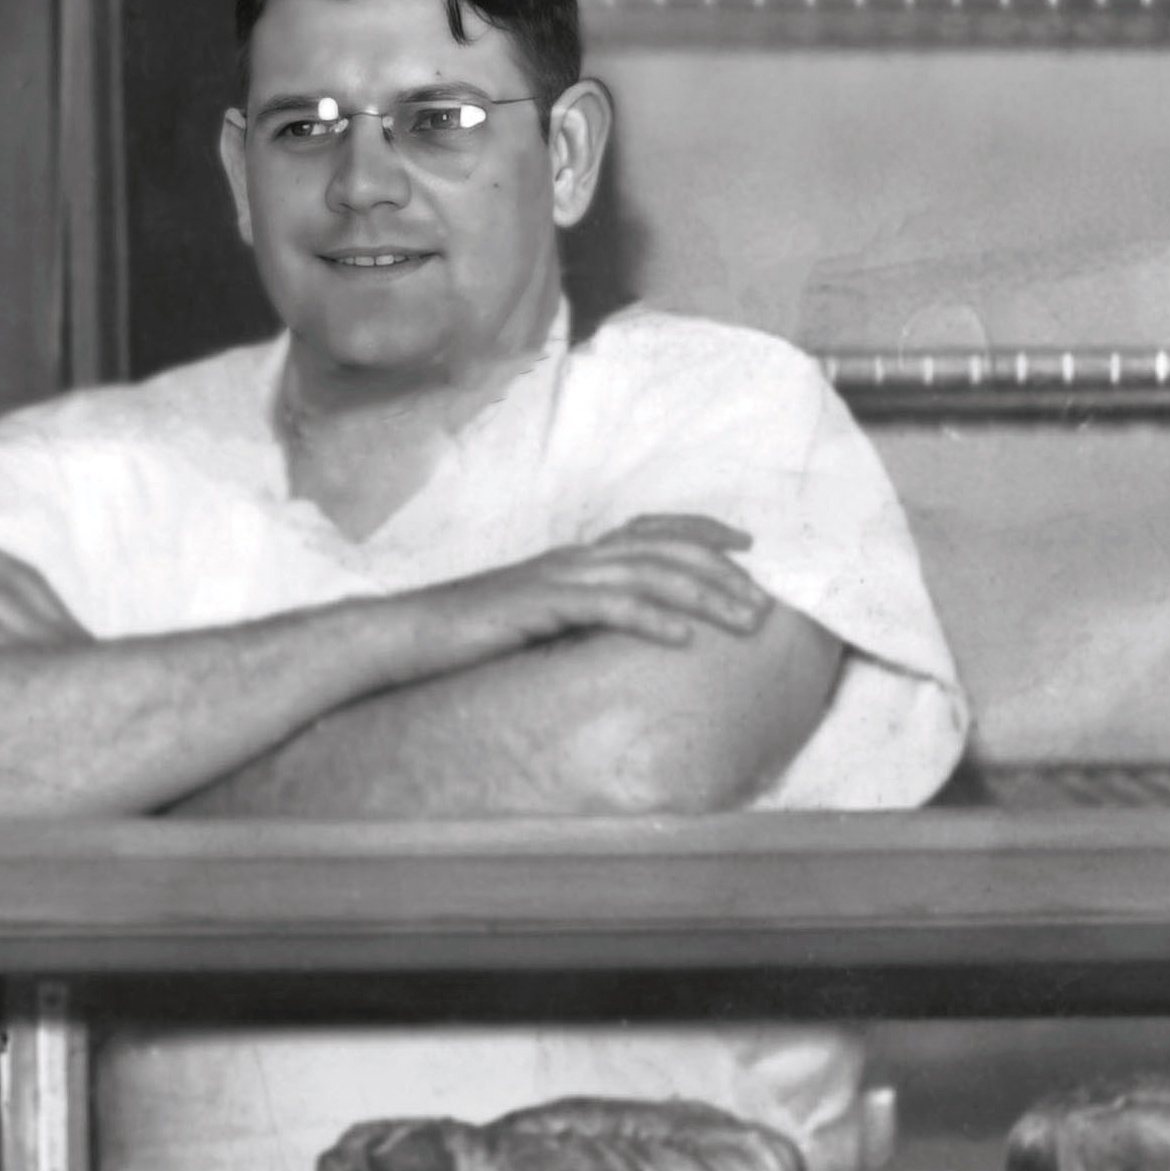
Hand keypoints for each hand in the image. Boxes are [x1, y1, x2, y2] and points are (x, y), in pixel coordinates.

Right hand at [413, 512, 776, 666]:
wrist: (403, 636)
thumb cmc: (463, 637)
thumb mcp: (532, 621)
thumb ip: (574, 618)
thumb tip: (618, 636)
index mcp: (570, 560)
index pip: (648, 531)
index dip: (701, 532)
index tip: (748, 546)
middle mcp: (570, 559)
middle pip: (663, 550)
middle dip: (722, 572)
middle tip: (766, 601)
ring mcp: (554, 580)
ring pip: (648, 576)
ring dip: (705, 597)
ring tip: (746, 621)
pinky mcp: (538, 606)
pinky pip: (607, 609)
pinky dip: (651, 620)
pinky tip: (682, 639)